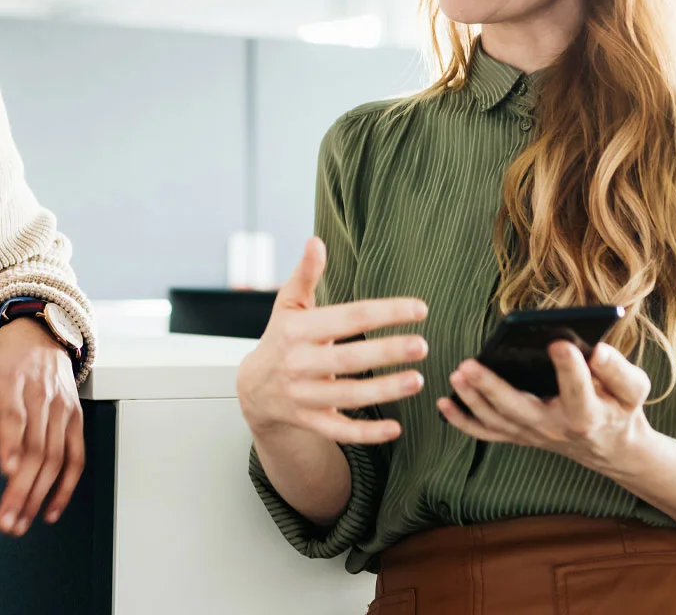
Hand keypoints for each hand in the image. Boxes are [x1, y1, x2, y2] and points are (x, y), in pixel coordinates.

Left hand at [0, 317, 83, 535]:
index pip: (13, 416)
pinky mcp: (75, 419)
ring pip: (55, 459)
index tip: (5, 471)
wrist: (42, 335)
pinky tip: (50, 512)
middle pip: (35, 448)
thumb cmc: (4, 358)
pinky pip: (76, 458)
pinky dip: (66, 487)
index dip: (10, 443)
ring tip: (19, 524)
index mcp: (11, 382)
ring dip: (38, 496)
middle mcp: (41, 396)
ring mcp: (62, 409)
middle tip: (6, 523)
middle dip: (20, 490)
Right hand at [235, 237, 429, 444]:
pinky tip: (396, 428)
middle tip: (423, 345)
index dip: (384, 312)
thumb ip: (306, 275)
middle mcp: (298, 363)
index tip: (420, 309)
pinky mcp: (310, 422)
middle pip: (348, 359)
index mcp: (297, 330)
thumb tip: (316, 241)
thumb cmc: (281, 338)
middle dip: (386, 352)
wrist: (253, 388)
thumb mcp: (288, 305)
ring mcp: (303, 396)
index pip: (347, 318)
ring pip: (348, 396)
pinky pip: (339, 431)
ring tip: (417, 380)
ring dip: (384, 391)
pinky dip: (367, 434)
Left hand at [437, 340, 654, 473]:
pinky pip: (487, 433)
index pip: (578, 391)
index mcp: (589, 414)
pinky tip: (443, 402)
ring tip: (458, 373)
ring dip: (472, 399)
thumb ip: (619, 371)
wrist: (611, 448)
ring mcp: (533, 435)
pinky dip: (463, 421)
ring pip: (497, 421)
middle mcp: (556, 428)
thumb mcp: (634, 389)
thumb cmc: (620, 408)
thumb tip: (598, 350)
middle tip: (470, 363)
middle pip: (520, 409)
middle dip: (492, 387)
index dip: (570, 368)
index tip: (559, 343)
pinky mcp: (519, 435)